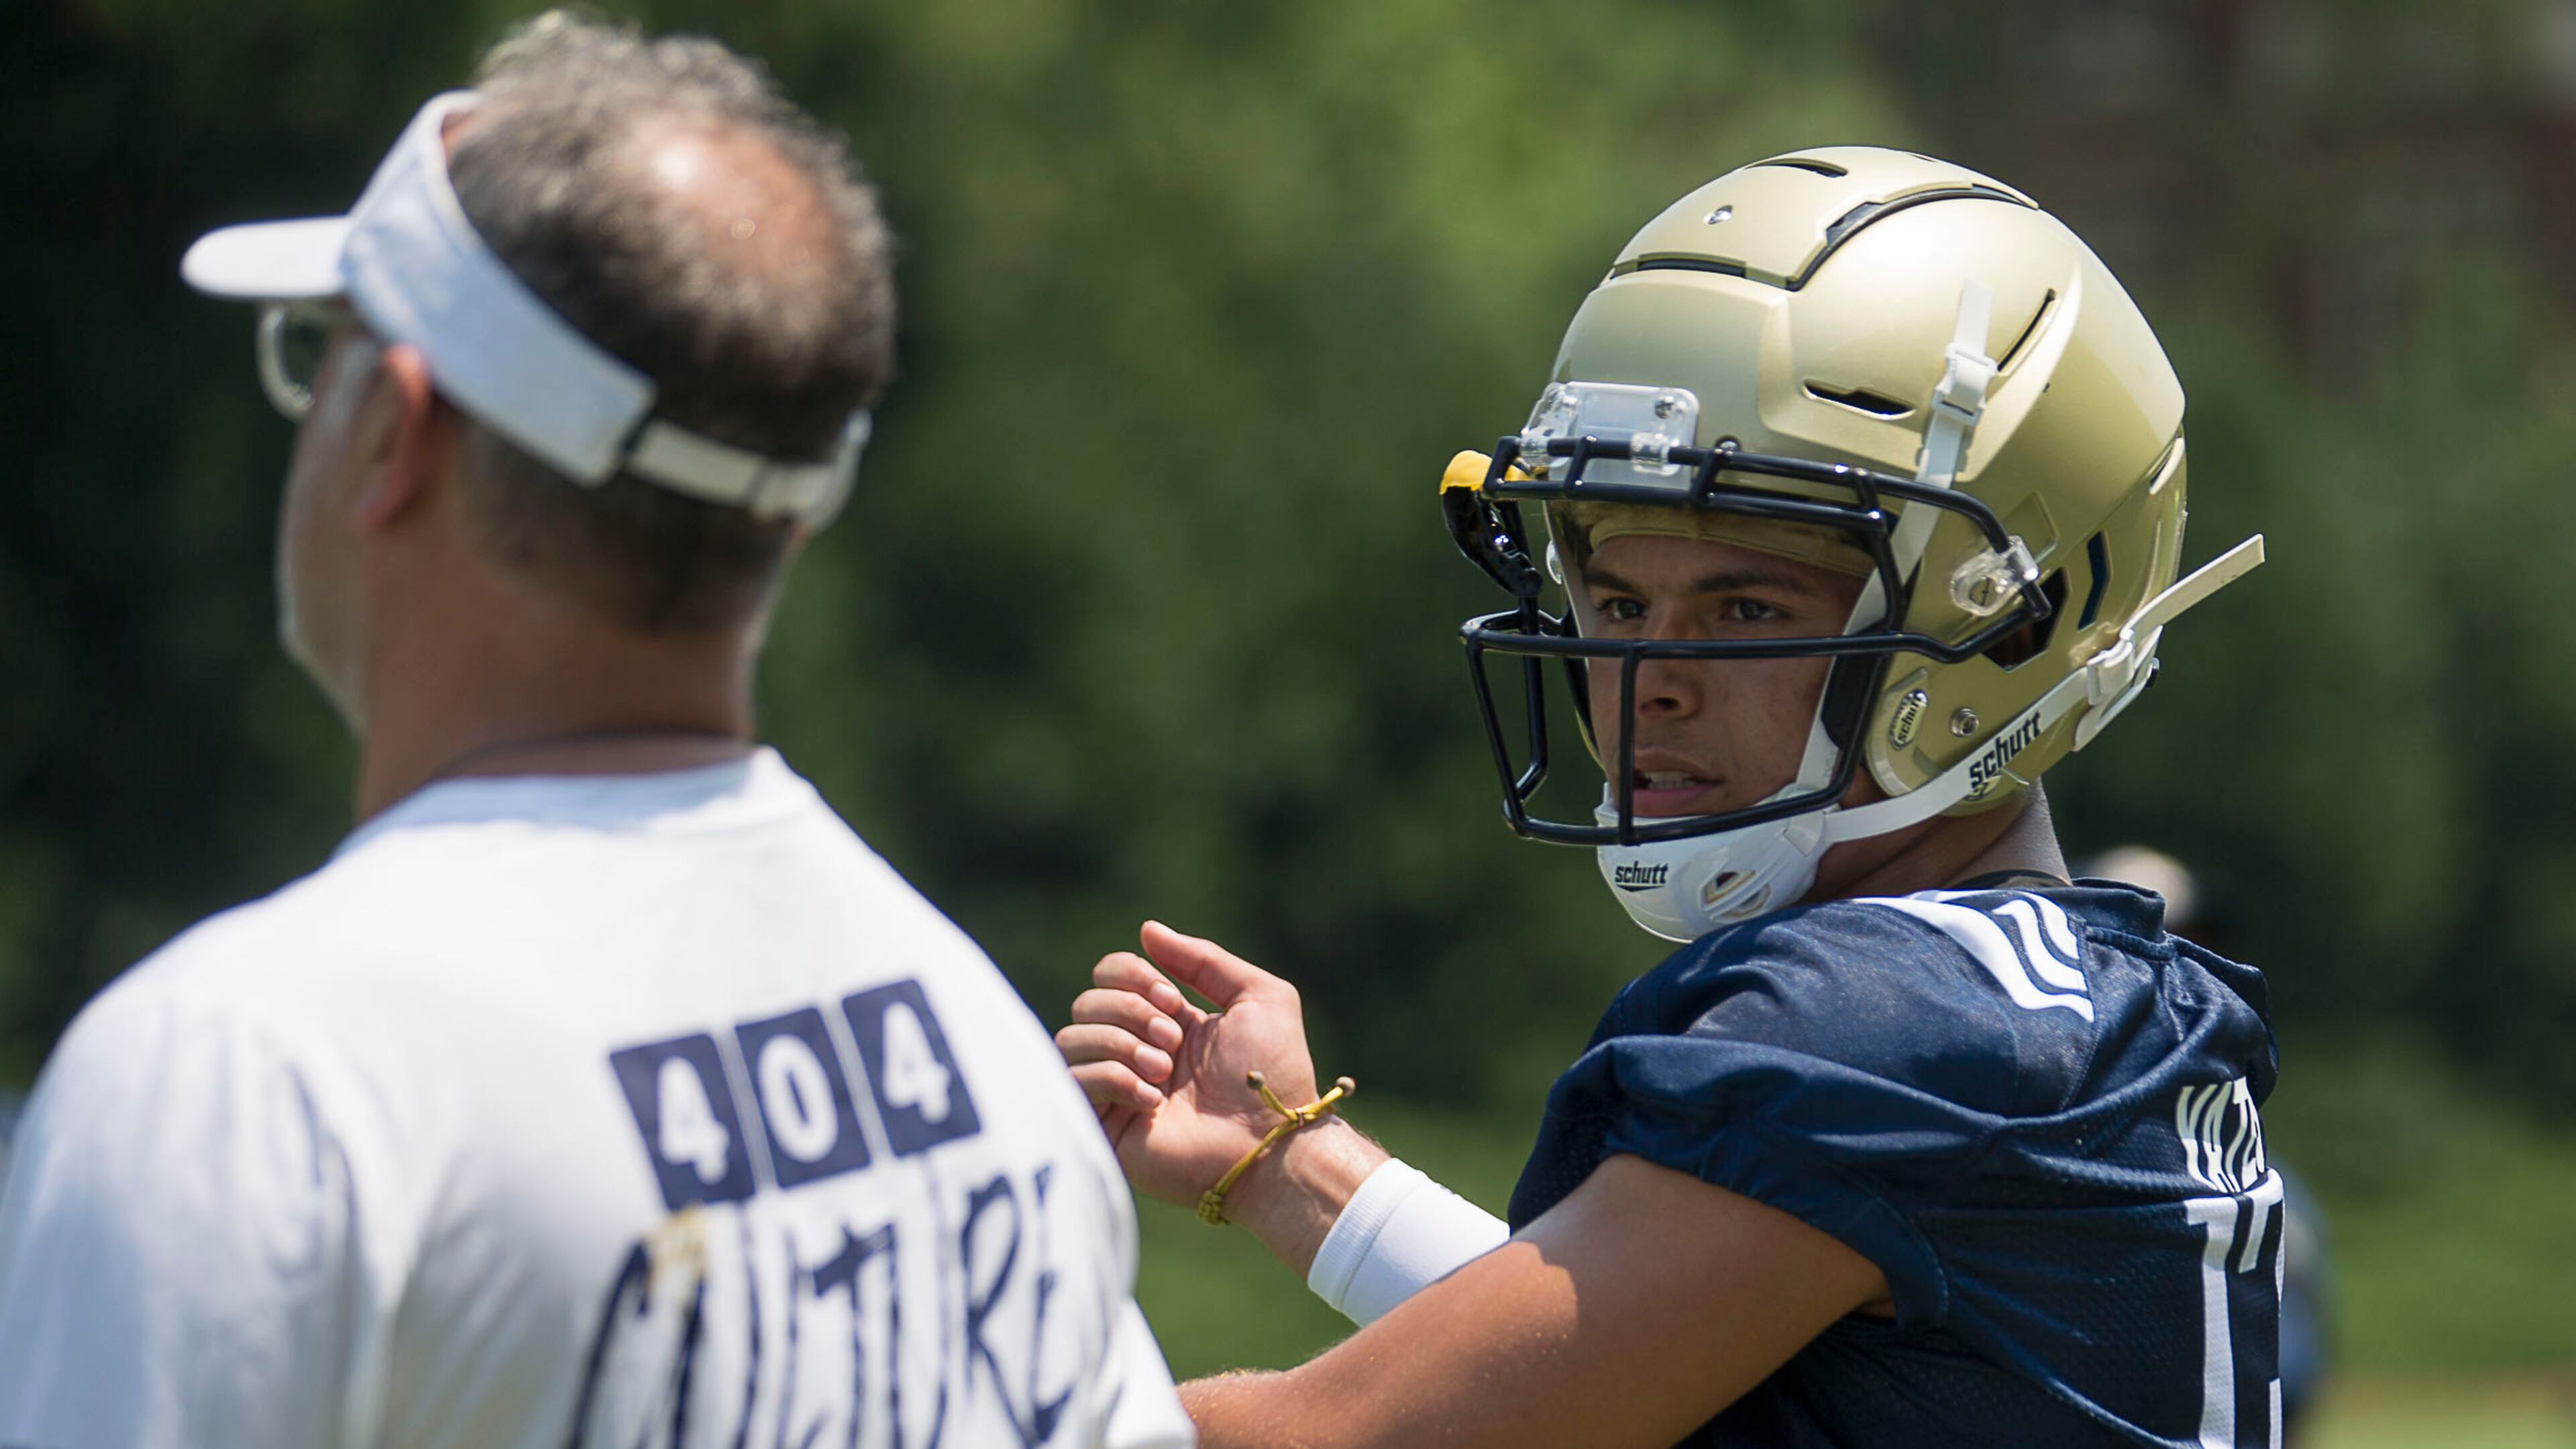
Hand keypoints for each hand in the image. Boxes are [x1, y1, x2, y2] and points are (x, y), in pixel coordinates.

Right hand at [1056, 921, 1323, 1208]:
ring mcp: (1116, 1090)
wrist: (1268, 1143)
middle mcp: (1135, 1051)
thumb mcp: (1259, 996)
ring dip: (1120, 1045)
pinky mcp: (1103, 1128)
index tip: (1173, 1002)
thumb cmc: (1272, 1074)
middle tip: (1173, 1043)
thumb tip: (1147, 930)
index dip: (1133, 977)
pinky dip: (1111, 1079)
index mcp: (1167, 1021)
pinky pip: (1072, 1082)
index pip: (1111, 974)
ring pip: (1070, 1038)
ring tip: (1162, 1074)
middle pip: (1088, 1002)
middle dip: (1130, 1012)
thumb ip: (1204, 959)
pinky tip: (1152, 1102)